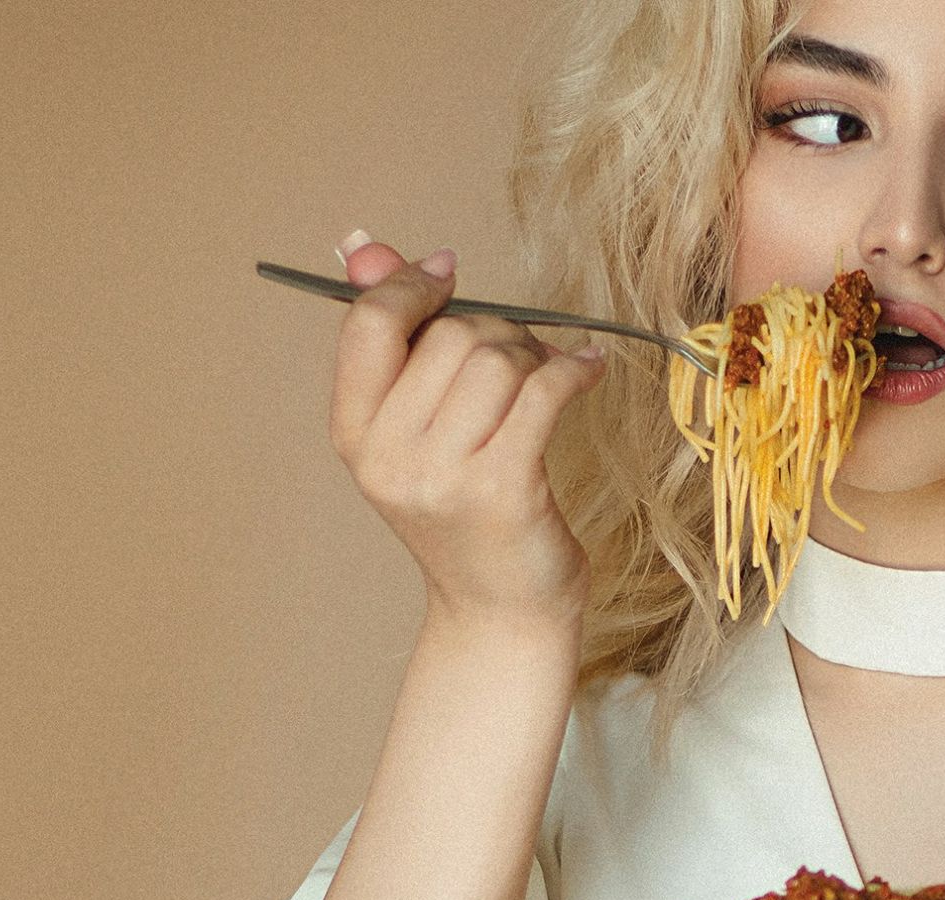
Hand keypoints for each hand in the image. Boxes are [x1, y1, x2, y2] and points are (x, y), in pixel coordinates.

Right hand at [331, 231, 604, 629]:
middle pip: (452, 336)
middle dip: (499, 330)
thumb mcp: (416, 430)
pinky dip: (576, 370)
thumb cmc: (466, 512)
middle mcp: (389, 456)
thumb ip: (395, 338)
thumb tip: (362, 244)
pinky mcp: (504, 489)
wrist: (501, 610)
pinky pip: (545, 392)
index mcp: (354, 434)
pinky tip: (590, 369)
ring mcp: (444, 477)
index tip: (448, 272)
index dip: (413, 285)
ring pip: (500, 360)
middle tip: (523, 356)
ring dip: (538, 355)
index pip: (370, 324)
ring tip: (551, 377)